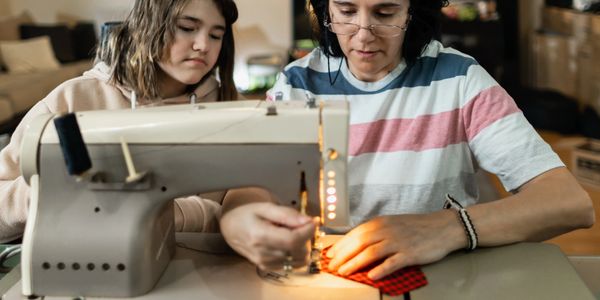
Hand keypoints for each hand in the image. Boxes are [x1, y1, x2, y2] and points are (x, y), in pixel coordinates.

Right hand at [220, 202, 317, 269]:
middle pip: (299, 251)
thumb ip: (287, 214)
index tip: (313, 220)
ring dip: (302, 245)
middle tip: (299, 223)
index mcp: (260, 236)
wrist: (231, 227)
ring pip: (299, 260)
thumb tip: (307, 221)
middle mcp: (262, 253)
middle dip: (306, 236)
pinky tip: (287, 241)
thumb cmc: (246, 215)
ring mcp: (265, 263)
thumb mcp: (265, 207)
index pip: (293, 240)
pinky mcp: (268, 267)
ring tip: (291, 232)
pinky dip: (296, 252)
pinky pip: (293, 264)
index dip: (308, 231)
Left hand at [326, 210, 464, 279]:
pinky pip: (392, 263)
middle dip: (343, 256)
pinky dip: (380, 269)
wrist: (442, 226)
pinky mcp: (409, 254)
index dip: (340, 246)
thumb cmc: (416, 227)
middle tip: (332, 267)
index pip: (355, 234)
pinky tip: (371, 276)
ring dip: (355, 263)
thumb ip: (375, 232)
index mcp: (380, 223)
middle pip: (359, 243)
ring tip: (344, 272)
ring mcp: (398, 242)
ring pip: (370, 253)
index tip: (330, 255)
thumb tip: (356, 243)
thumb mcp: (392, 223)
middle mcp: (386, 230)